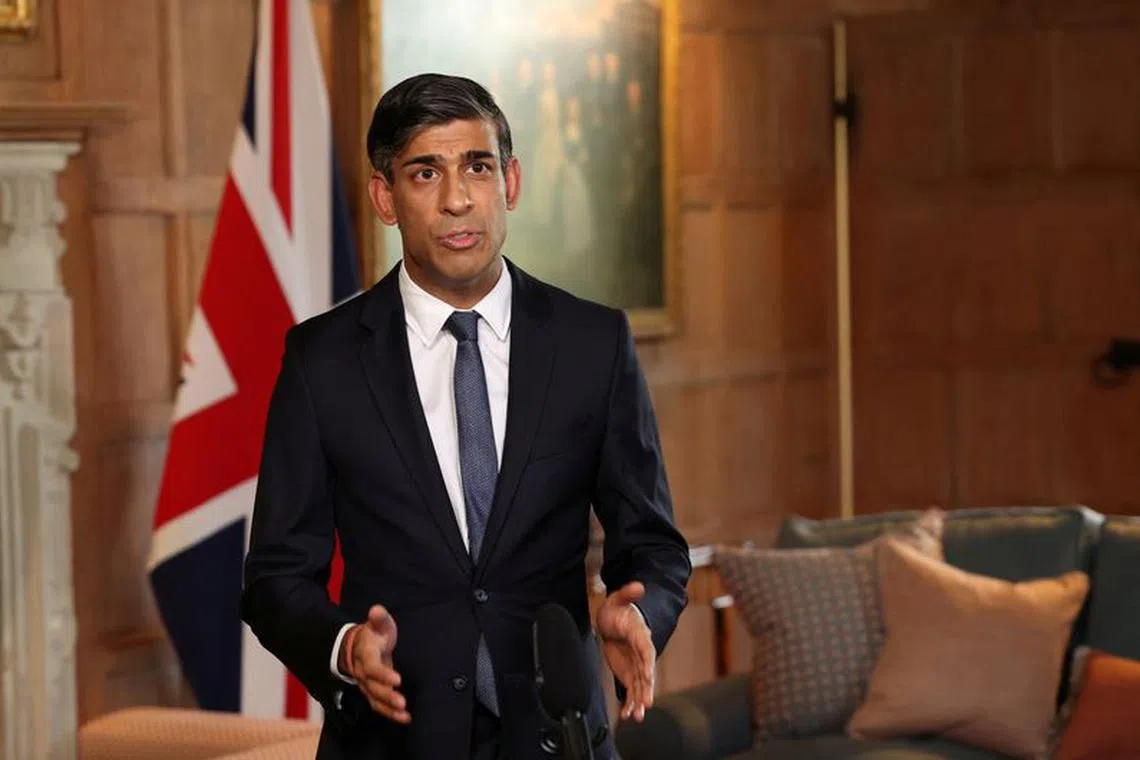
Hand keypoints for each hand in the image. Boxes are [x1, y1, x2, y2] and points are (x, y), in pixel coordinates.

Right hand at [340, 605, 409, 723]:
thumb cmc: (374, 633)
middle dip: (387, 695)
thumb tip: (376, 610)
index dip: (382, 674)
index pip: (371, 667)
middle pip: (372, 687)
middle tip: (402, 701)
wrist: (358, 646)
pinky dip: (390, 714)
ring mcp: (366, 684)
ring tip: (403, 713)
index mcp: (365, 654)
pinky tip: (405, 718)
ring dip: (388, 708)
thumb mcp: (378, 623)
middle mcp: (363, 672)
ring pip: (375, 699)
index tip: (397, 679)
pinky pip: (378, 705)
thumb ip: (379, 618)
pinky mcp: (372, 692)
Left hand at [596, 581, 654, 721]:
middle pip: (646, 673)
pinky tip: (627, 716)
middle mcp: (642, 654)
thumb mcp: (618, 599)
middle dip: (646, 689)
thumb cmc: (618, 610)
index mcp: (641, 636)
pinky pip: (631, 691)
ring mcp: (636, 666)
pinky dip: (630, 703)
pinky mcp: (629, 674)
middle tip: (646, 704)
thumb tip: (637, 586)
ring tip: (637, 716)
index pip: (647, 650)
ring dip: (639, 701)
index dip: (648, 662)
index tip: (649, 674)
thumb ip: (627, 594)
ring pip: (640, 686)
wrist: (615, 620)